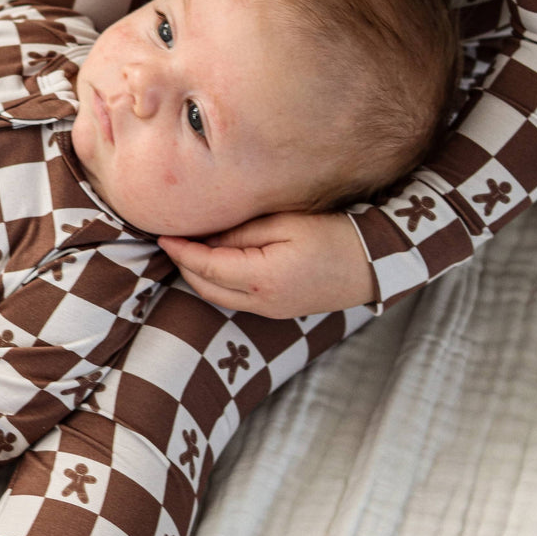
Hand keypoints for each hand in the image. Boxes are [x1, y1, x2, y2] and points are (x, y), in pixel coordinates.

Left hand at [159, 211, 377, 317]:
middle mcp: (262, 303)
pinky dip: (218, 282)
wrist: (374, 263)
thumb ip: (242, 233)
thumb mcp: (285, 224)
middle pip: (206, 288)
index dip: (181, 251)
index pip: (206, 267)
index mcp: (262, 280)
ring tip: (188, 248)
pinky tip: (216, 261)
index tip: (162, 234)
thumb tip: (207, 237)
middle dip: (184, 265)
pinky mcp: (278, 310)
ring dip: (199, 275)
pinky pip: (236, 299)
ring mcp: (271, 311)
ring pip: (218, 297)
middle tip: (171, 238)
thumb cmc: (333, 234)